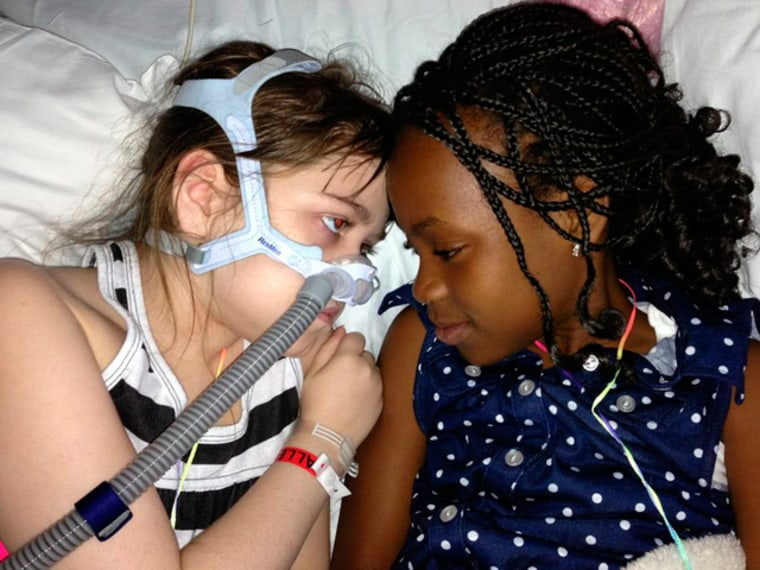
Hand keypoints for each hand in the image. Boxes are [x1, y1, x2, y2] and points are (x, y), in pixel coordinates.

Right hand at [298, 326, 381, 446]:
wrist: (327, 436)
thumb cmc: (315, 403)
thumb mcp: (312, 372)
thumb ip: (328, 347)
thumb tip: (341, 330)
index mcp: (349, 358)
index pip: (356, 337)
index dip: (346, 344)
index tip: (338, 356)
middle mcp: (368, 368)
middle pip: (365, 353)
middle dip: (355, 359)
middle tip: (340, 375)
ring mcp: (377, 385)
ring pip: (372, 370)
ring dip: (363, 373)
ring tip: (347, 390)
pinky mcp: (382, 400)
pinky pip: (377, 386)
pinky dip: (369, 388)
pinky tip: (355, 400)